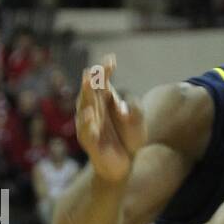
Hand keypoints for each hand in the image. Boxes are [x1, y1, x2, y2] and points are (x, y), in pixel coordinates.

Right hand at [76, 53, 145, 184]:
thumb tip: (123, 108)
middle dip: (93, 80)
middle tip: (95, 68)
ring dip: (87, 94)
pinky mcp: (90, 142)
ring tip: (89, 81)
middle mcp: (93, 111)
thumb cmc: (128, 138)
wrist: (124, 163)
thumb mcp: (137, 122)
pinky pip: (87, 131)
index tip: (112, 59)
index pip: (103, 83)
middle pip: (92, 92)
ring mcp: (90, 125)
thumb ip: (135, 111)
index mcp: (104, 102)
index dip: (106, 71)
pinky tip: (90, 113)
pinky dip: (88, 123)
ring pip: (86, 107)